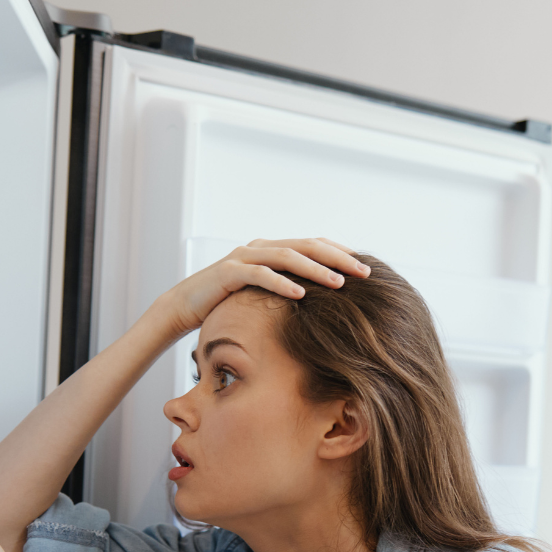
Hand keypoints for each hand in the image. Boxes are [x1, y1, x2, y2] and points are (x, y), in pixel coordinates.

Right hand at [154, 238, 369, 336]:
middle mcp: (260, 246)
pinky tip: (300, 293)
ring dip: (316, 269)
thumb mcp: (263, 294)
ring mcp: (243, 256)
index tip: (367, 267)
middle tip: (365, 273)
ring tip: (339, 283)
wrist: (184, 307)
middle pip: (306, 246)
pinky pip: (259, 274)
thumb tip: (323, 302)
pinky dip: (281, 282)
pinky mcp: (228, 272)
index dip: (341, 252)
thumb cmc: (227, 303)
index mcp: (272, 248)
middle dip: (338, 258)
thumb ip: (288, 289)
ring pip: (287, 257)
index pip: (313, 244)